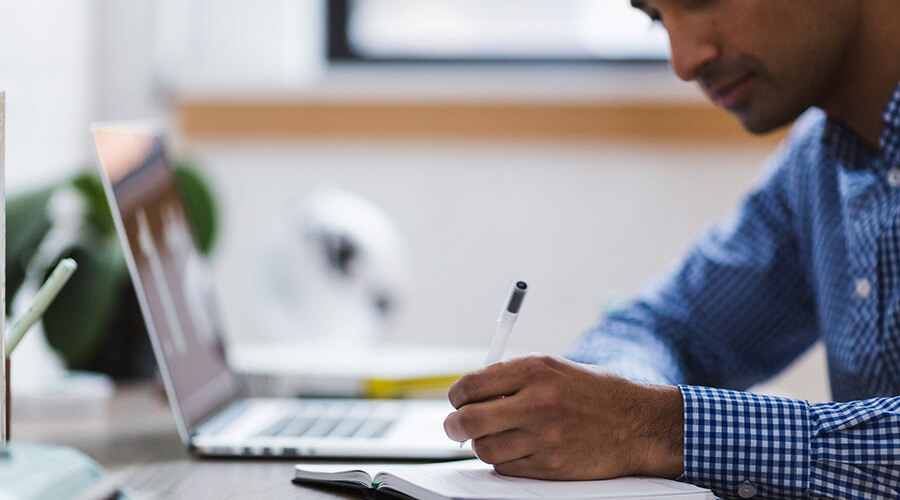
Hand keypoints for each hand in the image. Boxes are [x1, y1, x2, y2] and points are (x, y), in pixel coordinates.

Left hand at [444, 355, 683, 479]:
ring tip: (495, 436)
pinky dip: (504, 461)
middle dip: (454, 425)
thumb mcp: (554, 368)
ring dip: (482, 444)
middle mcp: (537, 402)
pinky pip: (505, 468)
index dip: (456, 396)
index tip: (458, 401)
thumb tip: (469, 393)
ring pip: (484, 448)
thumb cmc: (594, 393)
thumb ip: (512, 377)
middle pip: (469, 420)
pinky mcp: (550, 466)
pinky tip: (518, 449)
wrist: (637, 424)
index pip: (471, 385)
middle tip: (456, 426)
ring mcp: (543, 437)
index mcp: (535, 370)